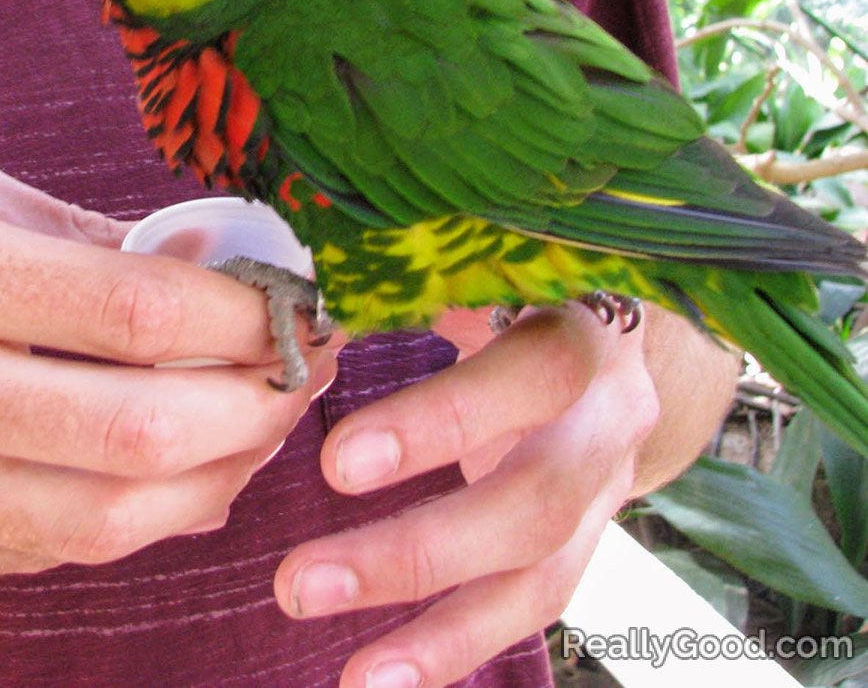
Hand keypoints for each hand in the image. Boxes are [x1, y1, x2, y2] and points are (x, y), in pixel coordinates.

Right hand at [0, 140, 337, 586]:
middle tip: (310, 369)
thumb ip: (83, 236)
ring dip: (221, 475)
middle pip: (143, 431)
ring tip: (264, 424)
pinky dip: (143, 515)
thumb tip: (221, 267)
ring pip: (113, 519)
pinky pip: (56, 551)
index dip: (247, 314)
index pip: (137, 309)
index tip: (301, 303)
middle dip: (260, 405)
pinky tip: (184, 470)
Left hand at [274, 302, 659, 687]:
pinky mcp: (588, 540)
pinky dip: (459, 647)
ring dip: (442, 633)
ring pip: (541, 576)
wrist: (609, 321)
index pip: (529, 377)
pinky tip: (386, 678)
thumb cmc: (508, 277)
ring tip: (355, 678)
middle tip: (302, 585)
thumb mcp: (472, 263)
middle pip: (536, 503)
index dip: (440, 424)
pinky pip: (532, 606)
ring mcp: (608, 488)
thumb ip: (402, 284)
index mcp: (582, 325)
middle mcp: (610, 415)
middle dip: (418, 552)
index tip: (334, 464)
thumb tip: (298, 318)